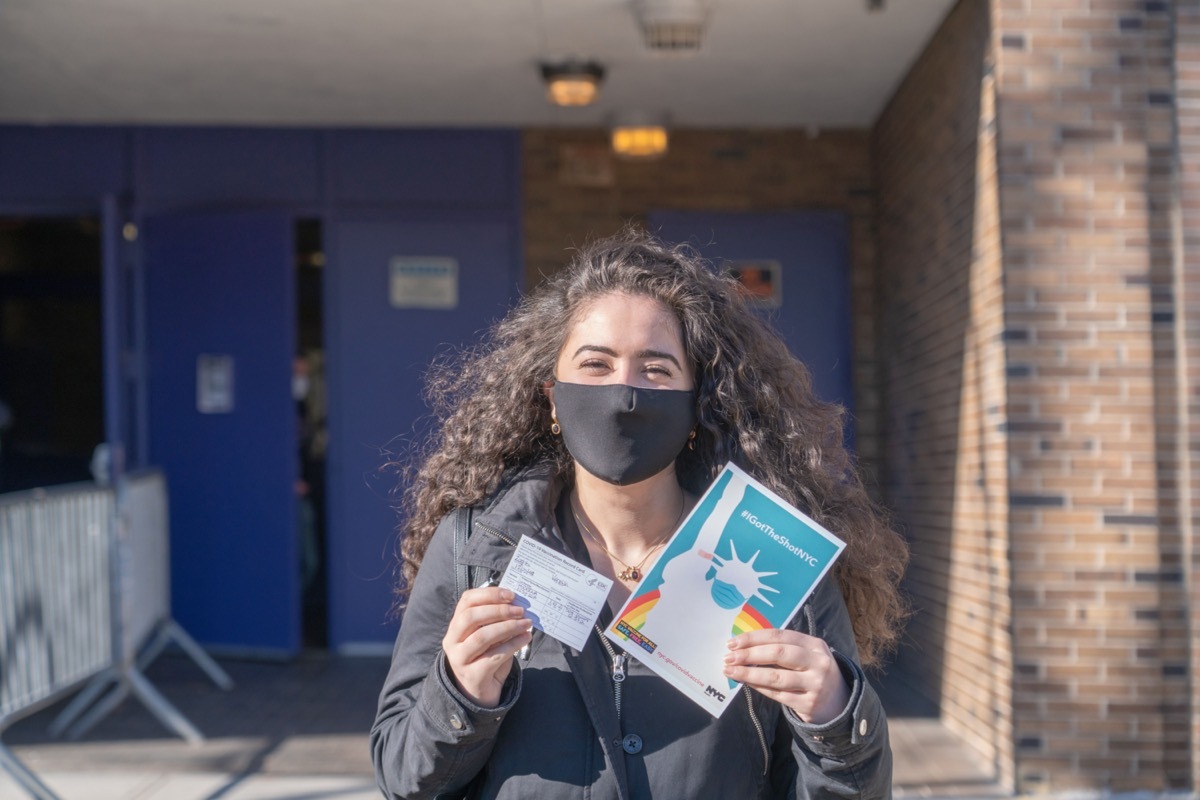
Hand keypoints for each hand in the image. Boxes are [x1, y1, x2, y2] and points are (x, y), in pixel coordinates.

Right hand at [442, 586, 532, 707]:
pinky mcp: (472, 674)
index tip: (510, 594)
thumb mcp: (488, 635)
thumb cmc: (485, 657)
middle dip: (499, 611)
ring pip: (482, 637)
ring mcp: (459, 659)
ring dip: (508, 627)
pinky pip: (494, 656)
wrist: (479, 693)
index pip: (466, 601)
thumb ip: (496, 620)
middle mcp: (452, 641)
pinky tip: (525, 638)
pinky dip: (513, 645)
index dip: (489, 594)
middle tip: (520, 610)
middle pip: (471, 617)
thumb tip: (517, 604)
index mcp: (455, 625)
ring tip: (526, 623)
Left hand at [722, 629, 849, 724]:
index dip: (754, 638)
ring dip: (749, 673)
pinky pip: (777, 695)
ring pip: (775, 677)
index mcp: (815, 645)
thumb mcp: (808, 655)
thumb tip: (744, 645)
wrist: (840, 704)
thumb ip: (783, 648)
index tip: (734, 642)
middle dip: (749, 654)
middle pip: (778, 654)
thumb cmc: (813, 673)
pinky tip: (746, 683)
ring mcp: (816, 684)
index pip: (780, 635)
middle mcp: (818, 663)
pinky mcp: (809, 704)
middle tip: (728, 657)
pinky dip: (758, 687)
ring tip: (730, 671)